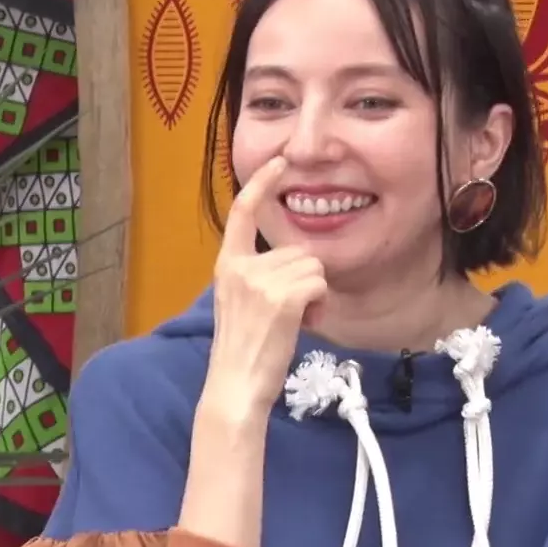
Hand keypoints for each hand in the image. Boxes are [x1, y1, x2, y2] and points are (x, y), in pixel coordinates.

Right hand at [203, 156, 327, 415]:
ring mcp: (261, 282)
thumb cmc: (243, 350)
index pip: (243, 213)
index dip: (262, 184)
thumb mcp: (238, 301)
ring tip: (294, 321)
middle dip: (304, 279)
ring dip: (314, 294)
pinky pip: (320, 284)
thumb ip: (258, 274)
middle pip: (298, 250)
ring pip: (314, 267)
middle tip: (289, 312)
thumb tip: (296, 261)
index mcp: (227, 265)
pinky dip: (320, 305)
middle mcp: (241, 267)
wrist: (235, 385)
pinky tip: (304, 324)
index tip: (278, 162)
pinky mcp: (282, 298)